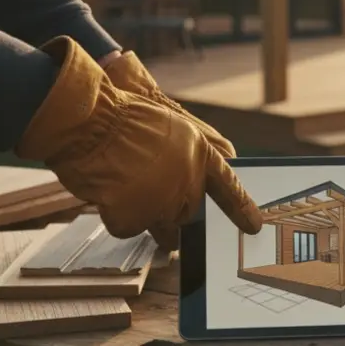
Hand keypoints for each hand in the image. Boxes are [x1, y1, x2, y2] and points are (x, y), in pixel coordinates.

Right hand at [16, 37, 262, 239]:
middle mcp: (187, 183)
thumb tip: (207, 171)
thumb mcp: (173, 124)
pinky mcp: (135, 219)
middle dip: (172, 211)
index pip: (228, 188)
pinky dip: (116, 215)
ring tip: (127, 195)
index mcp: (200, 156)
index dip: (241, 209)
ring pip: (161, 227)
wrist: (91, 123)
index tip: (253, 226)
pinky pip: (128, 227)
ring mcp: (162, 204)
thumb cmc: (126, 118)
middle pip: (188, 213)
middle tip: (151, 197)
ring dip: (146, 217)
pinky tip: (107, 192)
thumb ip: (191, 152)